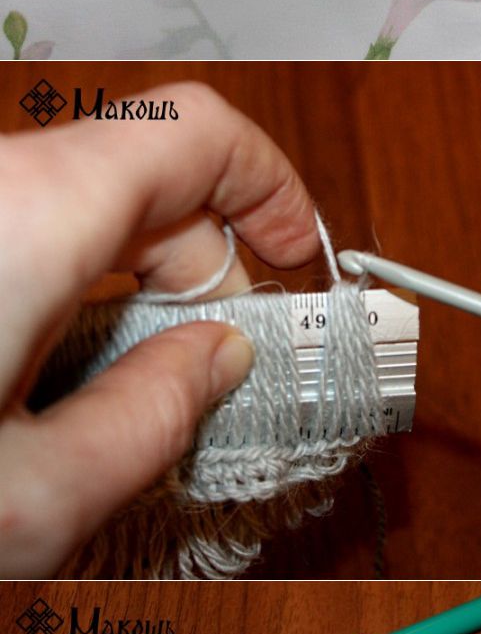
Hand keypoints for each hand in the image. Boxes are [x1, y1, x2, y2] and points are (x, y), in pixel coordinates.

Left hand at [0, 83, 318, 576]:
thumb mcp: (27, 501)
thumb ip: (145, 424)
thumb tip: (216, 364)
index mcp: (32, 215)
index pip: (195, 132)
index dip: (270, 187)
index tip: (299, 262)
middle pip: (133, 174)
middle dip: (201, 262)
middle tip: (230, 364)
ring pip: (68, 209)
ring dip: (124, 286)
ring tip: (141, 392)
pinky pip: (16, 237)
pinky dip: (57, 290)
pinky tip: (51, 385)